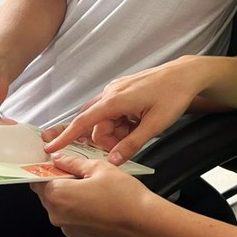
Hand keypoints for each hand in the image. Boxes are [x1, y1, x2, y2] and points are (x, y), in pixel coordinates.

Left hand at [31, 154, 152, 236]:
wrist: (141, 222)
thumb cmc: (123, 194)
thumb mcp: (99, 167)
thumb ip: (73, 162)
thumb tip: (59, 159)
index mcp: (58, 195)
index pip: (38, 179)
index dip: (46, 168)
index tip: (56, 161)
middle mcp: (57, 215)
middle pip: (47, 193)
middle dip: (58, 180)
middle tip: (78, 169)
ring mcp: (67, 228)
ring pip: (59, 205)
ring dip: (69, 193)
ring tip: (91, 183)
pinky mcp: (78, 235)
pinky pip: (70, 216)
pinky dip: (78, 206)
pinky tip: (96, 199)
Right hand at [44, 58, 204, 163]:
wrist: (186, 75)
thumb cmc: (173, 95)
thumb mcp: (155, 125)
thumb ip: (131, 145)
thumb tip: (111, 161)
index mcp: (115, 100)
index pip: (83, 121)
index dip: (66, 136)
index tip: (51, 148)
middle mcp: (111, 92)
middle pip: (95, 124)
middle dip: (107, 139)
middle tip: (129, 144)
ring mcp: (116, 90)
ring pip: (105, 119)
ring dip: (116, 131)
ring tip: (139, 130)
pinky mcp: (123, 90)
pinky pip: (113, 111)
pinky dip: (121, 122)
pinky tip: (138, 122)